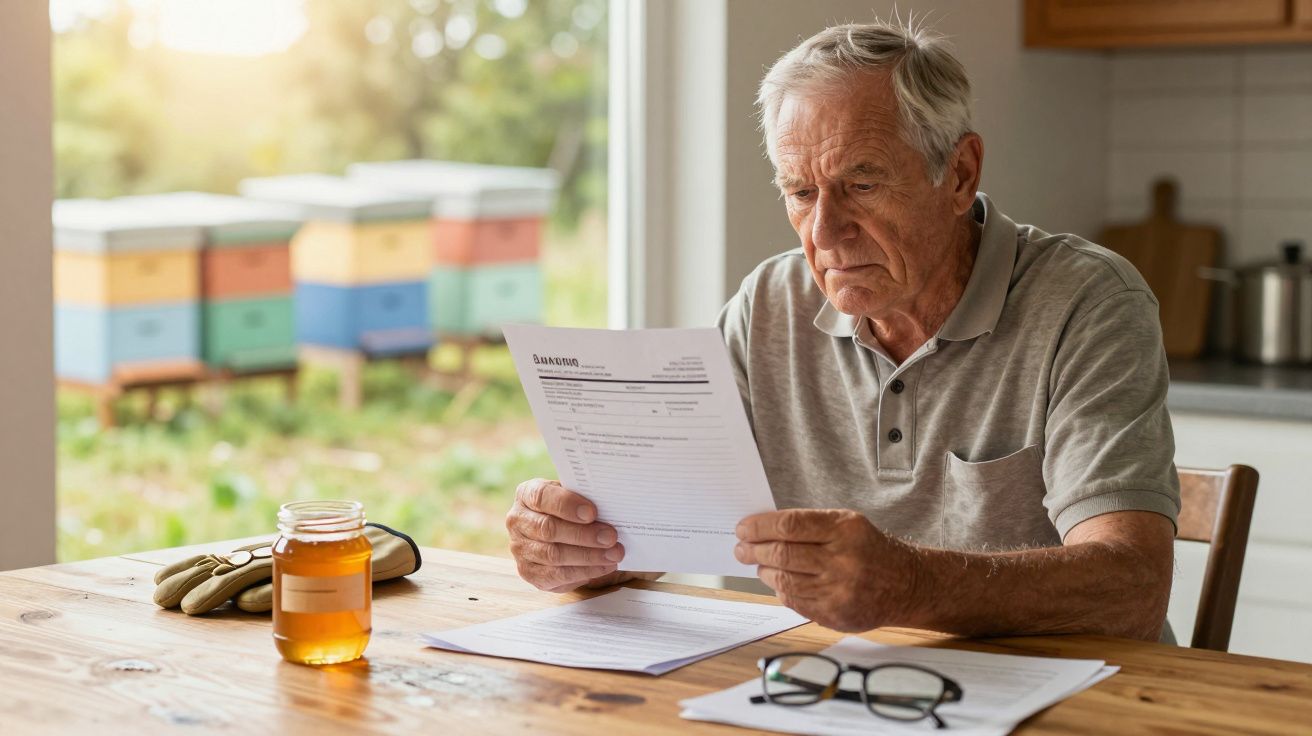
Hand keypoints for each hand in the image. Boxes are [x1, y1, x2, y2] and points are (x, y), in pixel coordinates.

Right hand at [506, 479, 627, 592]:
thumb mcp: (572, 496)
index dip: (566, 505)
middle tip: (610, 537)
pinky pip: (556, 576)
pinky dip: (584, 572)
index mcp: (526, 495)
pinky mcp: (528, 572)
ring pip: (553, 555)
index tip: (592, 512)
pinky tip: (603, 566)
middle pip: (548, 529)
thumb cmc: (568, 509)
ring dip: (587, 556)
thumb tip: (610, 508)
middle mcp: (517, 521)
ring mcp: (520, 549)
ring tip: (613, 554)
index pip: (541, 497)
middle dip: (583, 534)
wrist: (553, 531)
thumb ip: (584, 498)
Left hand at [735, 509, 920, 631]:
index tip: (743, 529)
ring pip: (784, 581)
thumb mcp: (848, 525)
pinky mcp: (835, 615)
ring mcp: (839, 591)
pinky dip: (781, 590)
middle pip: (782, 554)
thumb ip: (809, 526)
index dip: (759, 527)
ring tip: (759, 565)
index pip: (789, 526)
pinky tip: (780, 583)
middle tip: (741, 549)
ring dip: (764, 572)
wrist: (907, 585)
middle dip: (754, 551)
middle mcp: (842, 560)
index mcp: (844, 530)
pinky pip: (795, 602)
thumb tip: (762, 530)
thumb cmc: (869, 549)